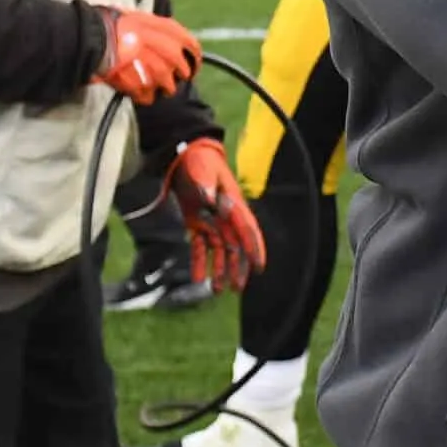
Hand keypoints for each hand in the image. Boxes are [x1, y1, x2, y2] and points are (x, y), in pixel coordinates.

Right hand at [94, 7, 200, 103]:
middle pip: (183, 71)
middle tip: (168, 79)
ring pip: (168, 88)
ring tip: (149, 85)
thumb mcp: (141, 18)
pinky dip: (143, 97)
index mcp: (170, 32)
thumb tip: (167, 39)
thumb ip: (158, 30)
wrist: (94, 38)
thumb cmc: (112, 25)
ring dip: (161, 89)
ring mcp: (157, 70)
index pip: (193, 47)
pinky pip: (149, 97)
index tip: (192, 66)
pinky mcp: (142, 85)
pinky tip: (135, 91)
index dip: (195, 59)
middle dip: (179, 77)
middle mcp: (169, 51)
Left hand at [167, 138, 265, 292]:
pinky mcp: (197, 223)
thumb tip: (211, 199)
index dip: (254, 248)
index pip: (247, 229)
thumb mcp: (203, 169)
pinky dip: (199, 262)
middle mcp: (225, 216)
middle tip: (238, 288)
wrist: (187, 155)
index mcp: (232, 204)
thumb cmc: (199, 161)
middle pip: (235, 246)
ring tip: (218, 291)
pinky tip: (198, 279)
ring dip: (220, 270)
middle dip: (238, 268)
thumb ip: (207, 183)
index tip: (260, 267)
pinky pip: (200, 247)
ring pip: (220, 251)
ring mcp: (212, 221)